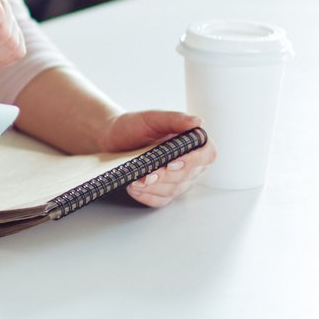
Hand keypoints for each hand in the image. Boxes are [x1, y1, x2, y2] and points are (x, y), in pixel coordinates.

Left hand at [95, 109, 214, 209]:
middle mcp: (189, 163)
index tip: (172, 163)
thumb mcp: (152, 118)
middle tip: (147, 174)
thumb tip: (197, 121)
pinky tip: (134, 188)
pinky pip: (160, 200)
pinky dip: (147, 196)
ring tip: (136, 181)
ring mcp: (177, 180)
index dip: (193, 161)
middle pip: (188, 176)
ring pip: (173, 190)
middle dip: (165, 177)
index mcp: (191, 142)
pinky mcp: (163, 192)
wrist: (112, 138)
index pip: (206, 154)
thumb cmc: (133, 127)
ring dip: (154, 188)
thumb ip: (175, 119)